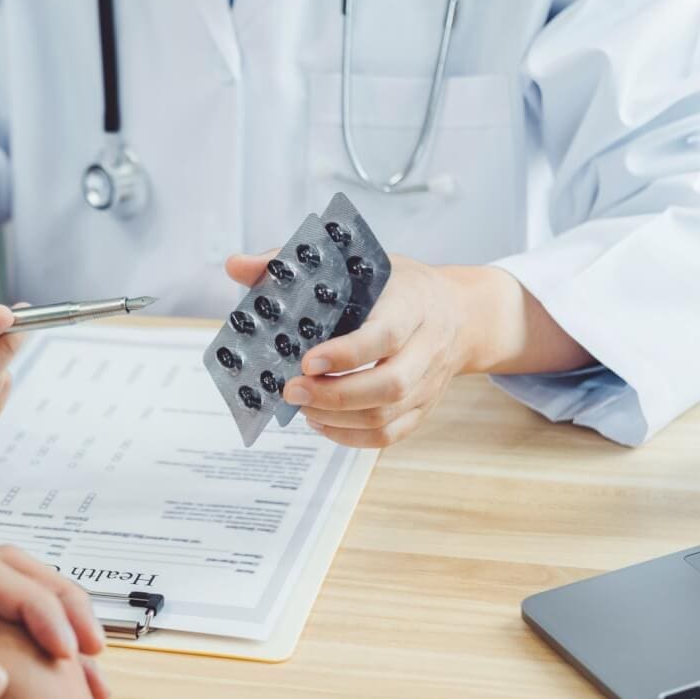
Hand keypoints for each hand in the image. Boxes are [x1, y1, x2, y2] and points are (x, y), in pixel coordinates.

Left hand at [226, 252, 592, 447]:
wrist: (463, 313)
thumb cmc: (400, 285)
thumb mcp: (357, 260)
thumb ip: (293, 262)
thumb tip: (236, 266)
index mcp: (410, 305)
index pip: (384, 336)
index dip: (347, 353)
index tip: (307, 360)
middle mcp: (425, 347)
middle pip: (389, 385)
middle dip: (335, 395)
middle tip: (292, 390)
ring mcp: (427, 383)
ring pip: (386, 416)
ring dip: (337, 419)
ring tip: (302, 406)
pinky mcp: (422, 409)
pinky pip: (389, 436)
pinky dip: (351, 438)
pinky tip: (322, 423)